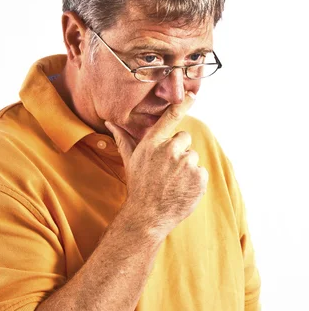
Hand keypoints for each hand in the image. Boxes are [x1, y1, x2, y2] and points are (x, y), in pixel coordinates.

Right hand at [105, 94, 207, 238]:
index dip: (183, 103)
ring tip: (173, 182)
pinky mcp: (199, 178)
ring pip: (193, 157)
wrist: (148, 216)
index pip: (171, 117)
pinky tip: (182, 189)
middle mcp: (170, 150)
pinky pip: (202, 172)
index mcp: (153, 143)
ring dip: (187, 167)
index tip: (193, 94)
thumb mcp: (130, 160)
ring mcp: (186, 164)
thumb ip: (123, 138)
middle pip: (184, 138)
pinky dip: (195, 181)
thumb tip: (109, 122)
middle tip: (166, 169)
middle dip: (179, 150)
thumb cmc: (138, 186)